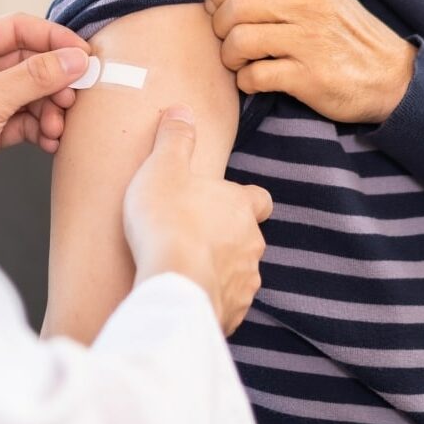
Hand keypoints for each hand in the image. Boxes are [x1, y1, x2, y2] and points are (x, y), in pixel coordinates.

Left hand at [0, 13, 90, 211]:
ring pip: (29, 93)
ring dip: (49, 109)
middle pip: (28, 62)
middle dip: (53, 82)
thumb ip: (34, 77)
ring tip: (56, 128)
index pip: (17, 29)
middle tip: (73, 98)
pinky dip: (39, 128)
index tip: (83, 54)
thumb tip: (74, 59)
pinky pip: (23, 119)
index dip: (53, 39)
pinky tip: (48, 141)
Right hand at [124, 106, 272, 334]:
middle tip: (193, 238)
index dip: (245, 200)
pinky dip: (211, 300)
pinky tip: (186, 297)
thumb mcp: (163, 167)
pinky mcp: (233, 312)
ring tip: (187, 270)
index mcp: (241, 205)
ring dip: (219, 271)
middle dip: (227, 238)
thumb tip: (182, 111)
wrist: (173, 283)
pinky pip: (226, 305)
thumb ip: (175, 138)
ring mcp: (245, 280)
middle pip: (248, 237)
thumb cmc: (168, 221)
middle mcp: (252, 242)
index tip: (223, 202)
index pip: (260, 199)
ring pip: (239, 272)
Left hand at [205, 0, 416, 123]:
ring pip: (240, 39)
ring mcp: (310, 41)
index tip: (216, 6)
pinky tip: (253, 82)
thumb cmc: (350, 37)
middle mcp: (310, 5)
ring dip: (229, 55)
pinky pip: (255, 75)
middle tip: (226, 39)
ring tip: (238, 62)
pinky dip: (245, 81)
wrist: (393, 77)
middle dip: (219, 25)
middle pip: (237, 4)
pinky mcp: (310, 76)